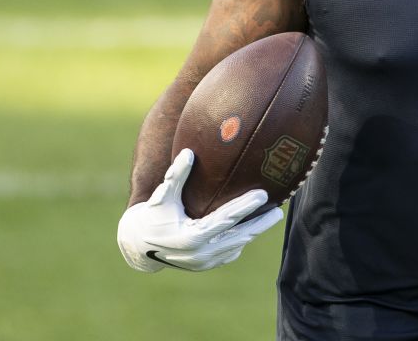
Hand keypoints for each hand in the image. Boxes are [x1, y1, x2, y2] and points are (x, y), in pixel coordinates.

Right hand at [117, 148, 283, 271]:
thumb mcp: (162, 196)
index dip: (245, 206)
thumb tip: (189, 152)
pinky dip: (242, 240)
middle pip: (239, 236)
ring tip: (273, 216)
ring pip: (237, 245)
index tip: (263, 194)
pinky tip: (253, 227)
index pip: (226, 219)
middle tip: (279, 210)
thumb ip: (176, 176)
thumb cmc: (152, 216)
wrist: (139, 247)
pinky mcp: (206, 266)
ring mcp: (204, 262)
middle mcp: (201, 253)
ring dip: (255, 231)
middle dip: (260, 223)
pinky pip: (230, 253)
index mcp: (192, 236)